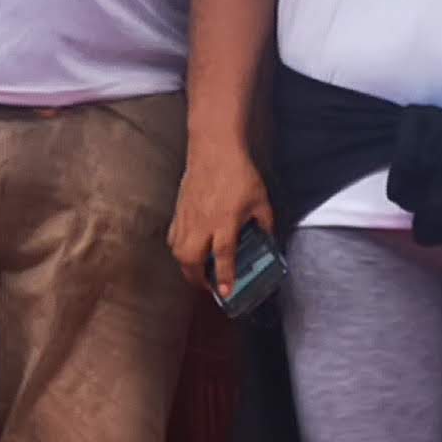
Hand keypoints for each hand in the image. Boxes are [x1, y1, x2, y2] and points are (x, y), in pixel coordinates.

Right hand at [168, 140, 276, 303]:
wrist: (215, 149)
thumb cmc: (240, 173)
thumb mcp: (261, 201)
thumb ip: (264, 223)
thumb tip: (267, 239)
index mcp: (225, 222)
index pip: (223, 257)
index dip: (225, 277)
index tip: (226, 292)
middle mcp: (203, 223)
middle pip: (191, 260)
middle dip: (198, 279)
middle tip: (210, 285)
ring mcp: (188, 217)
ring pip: (178, 251)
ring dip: (187, 267)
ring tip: (198, 272)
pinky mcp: (179, 210)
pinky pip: (173, 237)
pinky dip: (178, 249)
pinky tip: (188, 250)